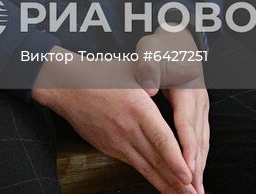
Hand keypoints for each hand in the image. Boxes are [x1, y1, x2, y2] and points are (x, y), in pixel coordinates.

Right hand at [33, 54, 195, 193]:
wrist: (67, 88)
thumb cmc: (99, 76)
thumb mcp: (131, 72)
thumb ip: (153, 80)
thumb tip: (174, 79)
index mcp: (137, 109)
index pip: (161, 139)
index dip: (175, 160)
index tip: (188, 175)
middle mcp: (128, 129)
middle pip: (157, 160)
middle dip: (177, 182)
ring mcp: (118, 142)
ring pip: (146, 168)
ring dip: (165, 185)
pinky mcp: (110, 148)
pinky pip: (134, 165)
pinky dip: (149, 176)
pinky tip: (160, 184)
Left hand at [135, 30, 207, 192]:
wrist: (178, 42)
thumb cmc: (163, 47)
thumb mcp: (153, 51)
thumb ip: (149, 67)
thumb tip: (149, 89)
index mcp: (188, 89)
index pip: (187, 124)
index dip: (187, 148)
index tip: (185, 167)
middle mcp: (199, 101)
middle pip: (198, 139)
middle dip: (196, 167)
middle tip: (191, 190)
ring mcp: (202, 108)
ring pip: (203, 142)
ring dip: (199, 167)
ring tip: (195, 190)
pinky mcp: (199, 114)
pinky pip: (200, 140)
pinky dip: (198, 159)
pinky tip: (194, 174)